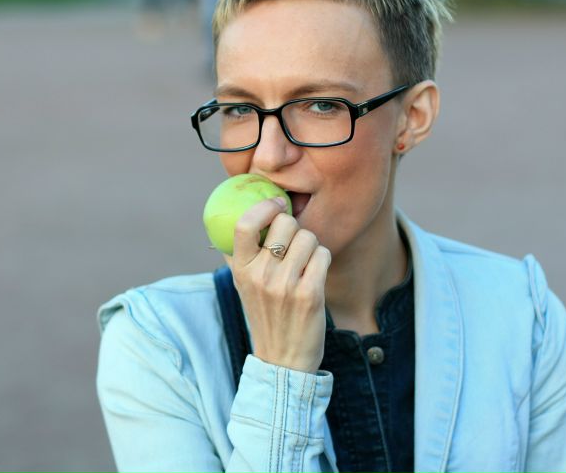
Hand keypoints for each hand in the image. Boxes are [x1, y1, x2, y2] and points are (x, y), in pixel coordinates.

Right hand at [223, 198, 330, 372]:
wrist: (282, 361)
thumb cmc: (265, 314)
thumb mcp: (243, 285)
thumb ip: (241, 253)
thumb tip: (245, 214)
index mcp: (241, 269)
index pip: (245, 223)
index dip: (265, 206)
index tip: (277, 204)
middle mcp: (261, 275)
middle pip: (285, 224)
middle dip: (295, 228)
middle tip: (295, 244)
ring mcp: (286, 285)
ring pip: (309, 237)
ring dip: (312, 246)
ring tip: (305, 264)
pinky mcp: (310, 294)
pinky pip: (324, 254)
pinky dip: (323, 259)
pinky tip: (316, 274)